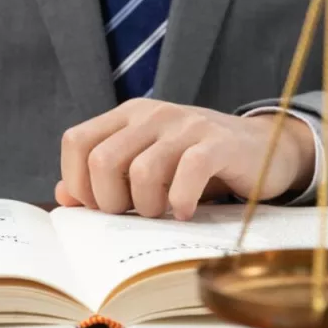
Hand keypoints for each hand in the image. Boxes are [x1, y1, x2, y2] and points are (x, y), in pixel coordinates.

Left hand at [56, 99, 316, 220]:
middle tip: (133, 213)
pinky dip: (180, 202)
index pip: (76, 142)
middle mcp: (152, 115)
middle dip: (110, 201)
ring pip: (141, 171)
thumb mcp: (144, 166)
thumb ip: (102, 179)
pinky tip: (185, 212)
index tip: (100, 205)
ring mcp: (185, 126)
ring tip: (162, 212)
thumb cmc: (193, 165)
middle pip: (102, 161)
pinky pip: (187, 173)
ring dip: (147, 206)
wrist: (264, 149)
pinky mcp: (218, 144)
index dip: (78, 181)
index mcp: (127, 116)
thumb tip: (63, 196)